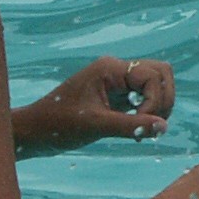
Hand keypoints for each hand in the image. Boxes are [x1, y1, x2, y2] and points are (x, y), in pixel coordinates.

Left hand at [15, 55, 175, 152]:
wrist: (35, 130)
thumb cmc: (58, 125)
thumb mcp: (96, 126)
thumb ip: (131, 126)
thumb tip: (164, 128)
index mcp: (110, 68)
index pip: (152, 75)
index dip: (155, 100)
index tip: (141, 123)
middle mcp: (116, 70)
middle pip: (160, 73)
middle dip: (162, 100)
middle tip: (150, 124)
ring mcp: (117, 82)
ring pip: (156, 84)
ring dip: (158, 106)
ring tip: (143, 129)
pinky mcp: (116, 96)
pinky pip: (144, 98)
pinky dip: (147, 113)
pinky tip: (135, 130)